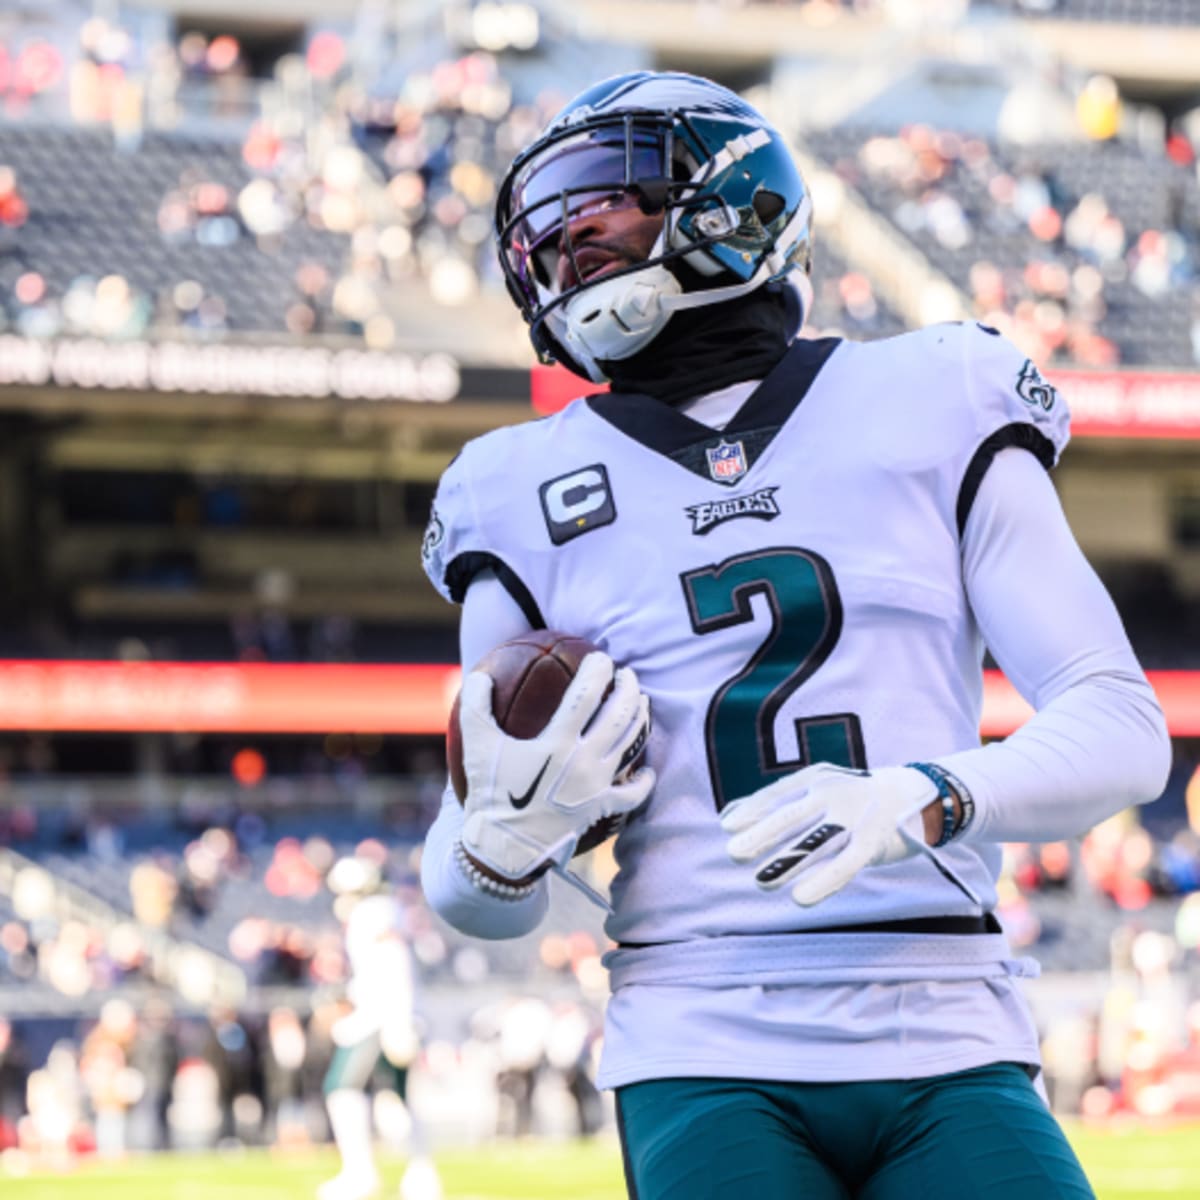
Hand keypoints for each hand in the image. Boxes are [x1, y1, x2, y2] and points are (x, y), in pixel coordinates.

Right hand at [459, 651, 653, 881]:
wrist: (505, 848)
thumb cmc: (491, 794)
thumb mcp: (477, 747)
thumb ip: (475, 707)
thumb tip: (479, 675)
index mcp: (556, 742)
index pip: (586, 694)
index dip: (598, 670)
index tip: (602, 658)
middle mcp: (583, 761)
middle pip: (619, 714)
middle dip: (629, 687)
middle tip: (627, 674)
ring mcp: (596, 785)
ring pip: (630, 743)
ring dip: (640, 717)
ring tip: (641, 701)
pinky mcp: (601, 808)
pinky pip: (632, 793)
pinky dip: (643, 780)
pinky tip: (646, 770)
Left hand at [721, 763, 937, 906]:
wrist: (915, 792)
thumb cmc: (853, 795)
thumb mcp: (816, 788)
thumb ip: (777, 802)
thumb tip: (727, 816)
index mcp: (814, 779)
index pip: (777, 793)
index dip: (752, 810)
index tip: (727, 826)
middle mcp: (832, 793)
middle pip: (791, 815)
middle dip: (762, 834)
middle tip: (733, 852)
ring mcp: (854, 816)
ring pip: (815, 842)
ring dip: (787, 863)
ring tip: (760, 882)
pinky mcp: (873, 841)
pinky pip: (845, 864)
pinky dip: (823, 882)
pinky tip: (800, 898)